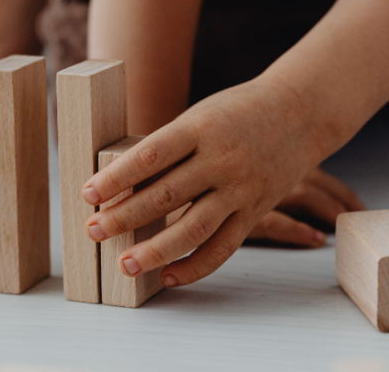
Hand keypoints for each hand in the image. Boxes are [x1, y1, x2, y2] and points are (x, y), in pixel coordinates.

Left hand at [82, 77, 347, 286]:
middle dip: (124, 217)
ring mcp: (241, 188)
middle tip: (93, 230)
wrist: (301, 112)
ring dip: (155, 251)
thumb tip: (122, 184)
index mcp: (201, 128)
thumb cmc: (238, 111)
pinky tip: (167, 276)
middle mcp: (221, 160)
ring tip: (124, 265)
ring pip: (193, 228)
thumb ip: (168, 148)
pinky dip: (194, 266)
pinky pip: (223, 247)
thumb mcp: (200, 116)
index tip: (88, 194)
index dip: (116, 177)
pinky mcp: (256, 211)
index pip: (150, 156)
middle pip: (166, 195)